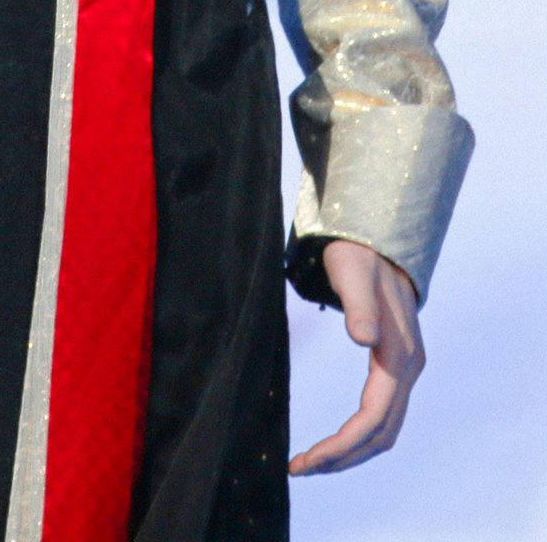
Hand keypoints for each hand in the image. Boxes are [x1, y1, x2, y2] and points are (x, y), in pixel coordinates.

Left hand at [289, 239, 424, 476]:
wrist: (379, 239)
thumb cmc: (360, 254)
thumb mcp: (352, 272)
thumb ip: (359, 305)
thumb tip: (363, 339)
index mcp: (399, 354)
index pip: (373, 417)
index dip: (341, 445)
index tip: (306, 460)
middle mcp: (408, 367)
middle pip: (381, 433)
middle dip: (342, 457)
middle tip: (299, 468)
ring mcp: (406, 368)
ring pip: (384, 429)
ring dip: (351, 451)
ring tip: (312, 461)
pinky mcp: (396, 366)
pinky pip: (382, 414)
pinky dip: (359, 435)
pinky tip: (335, 439)